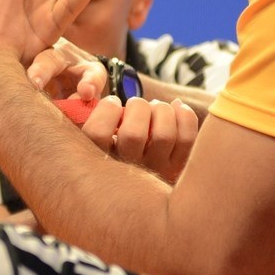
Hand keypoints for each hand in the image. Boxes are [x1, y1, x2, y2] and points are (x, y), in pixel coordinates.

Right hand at [82, 96, 198, 182]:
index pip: (98, 133)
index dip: (108, 109)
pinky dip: (185, 116)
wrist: (137, 182)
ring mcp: (154, 172)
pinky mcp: (177, 169)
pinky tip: (176, 110)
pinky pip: (187, 139)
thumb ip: (87, 106)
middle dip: (138, 106)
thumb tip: (93, 92)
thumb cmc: (108, 140)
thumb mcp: (89, 129)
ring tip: (155, 108)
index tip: (113, 103)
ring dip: (162, 109)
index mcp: (98, 159)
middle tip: (136, 105)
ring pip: (164, 135)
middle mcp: (126, 171)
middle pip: (134, 134)